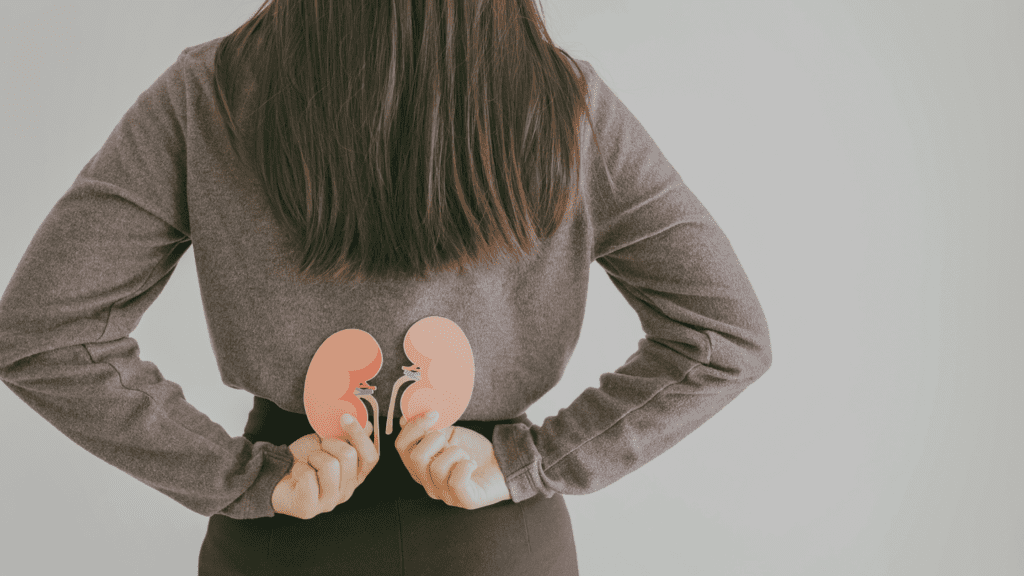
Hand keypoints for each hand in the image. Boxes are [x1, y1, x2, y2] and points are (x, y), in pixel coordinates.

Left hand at [272, 415, 376, 518]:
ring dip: (314, 457)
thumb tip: (367, 424)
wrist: (277, 475)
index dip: (361, 435)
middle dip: (330, 443)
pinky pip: (308, 477)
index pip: (371, 457)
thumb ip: (348, 436)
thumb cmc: (305, 460)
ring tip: (308, 463)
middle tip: (320, 447)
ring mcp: (329, 502)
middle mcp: (346, 491)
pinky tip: (297, 473)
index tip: (345, 417)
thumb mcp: (329, 443)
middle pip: (349, 456)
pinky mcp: (309, 508)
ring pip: (330, 466)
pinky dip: (299, 468)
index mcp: (355, 476)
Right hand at [395, 412, 511, 509]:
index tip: (433, 414)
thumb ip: (429, 429)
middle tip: (449, 439)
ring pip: (437, 468)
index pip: (401, 447)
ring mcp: (445, 495)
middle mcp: (428, 483)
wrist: (503, 465)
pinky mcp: (464, 500)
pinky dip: (465, 466)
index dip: (413, 427)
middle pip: (415, 457)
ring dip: (455, 453)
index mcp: (421, 466)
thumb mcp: (449, 436)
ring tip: (464, 455)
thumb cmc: (474, 451)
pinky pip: (456, 481)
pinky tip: (471, 464)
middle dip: (435, 439)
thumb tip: (407, 416)